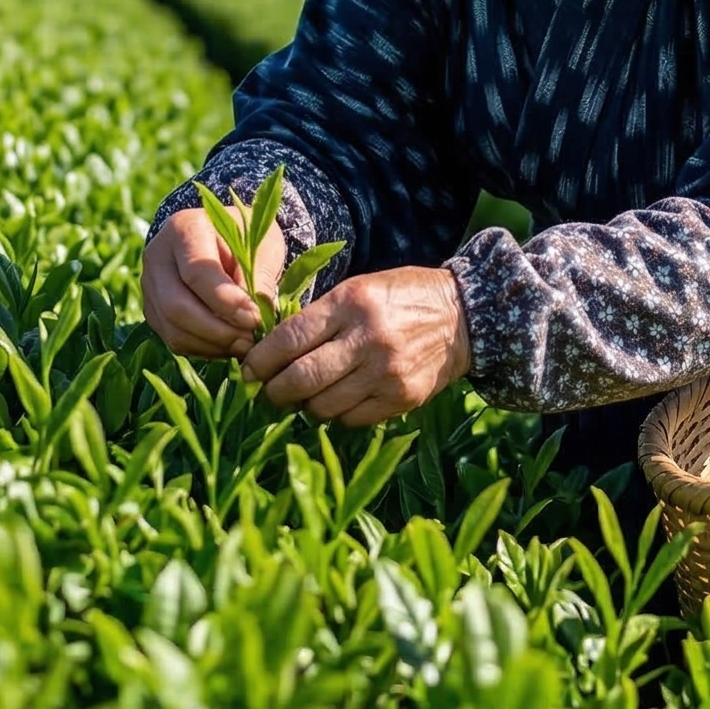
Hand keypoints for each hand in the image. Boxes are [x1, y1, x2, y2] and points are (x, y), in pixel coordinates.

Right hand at [142, 206, 283, 357]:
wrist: (221, 240)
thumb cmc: (245, 238)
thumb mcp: (261, 244)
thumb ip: (260, 276)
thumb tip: (258, 317)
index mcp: (185, 228)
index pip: (197, 273)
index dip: (227, 302)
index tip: (255, 319)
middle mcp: (158, 256)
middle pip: (176, 305)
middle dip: (217, 331)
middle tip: (250, 340)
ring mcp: (150, 285)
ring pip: (172, 328)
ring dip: (212, 345)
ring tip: (244, 345)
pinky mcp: (152, 310)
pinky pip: (173, 340)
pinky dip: (203, 349)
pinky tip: (228, 345)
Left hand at [243, 266, 471, 426]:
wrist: (461, 317)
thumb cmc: (398, 297)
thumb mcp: (357, 289)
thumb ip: (318, 317)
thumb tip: (269, 350)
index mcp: (351, 303)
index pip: (290, 339)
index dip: (261, 360)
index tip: (248, 370)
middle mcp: (368, 338)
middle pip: (302, 379)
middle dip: (275, 391)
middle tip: (267, 392)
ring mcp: (387, 372)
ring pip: (323, 406)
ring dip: (304, 406)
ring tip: (303, 397)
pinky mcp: (402, 398)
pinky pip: (351, 419)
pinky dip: (336, 415)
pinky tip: (337, 401)